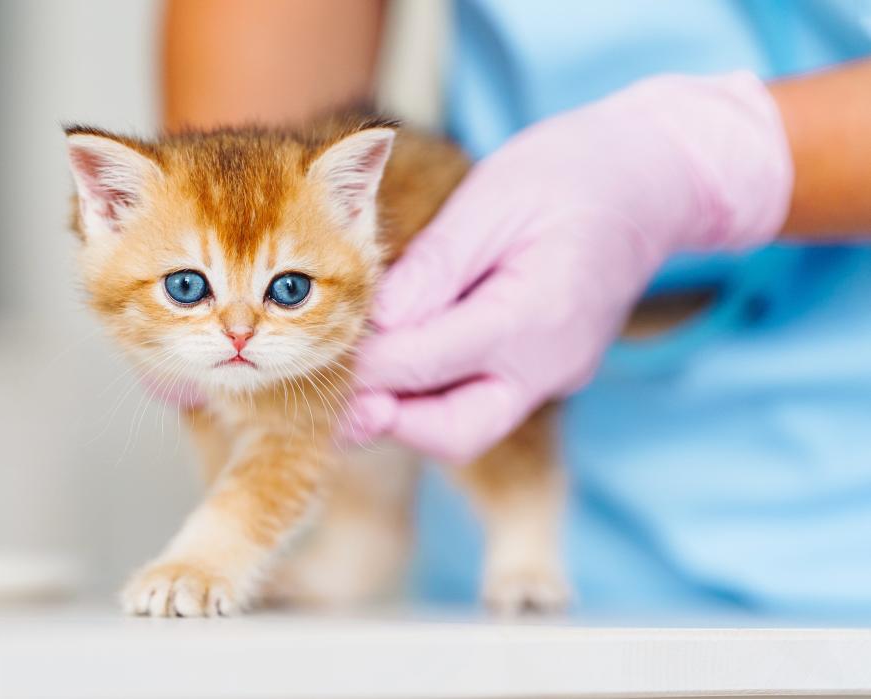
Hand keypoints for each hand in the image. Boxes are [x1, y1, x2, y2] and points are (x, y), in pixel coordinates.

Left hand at [347, 72, 792, 463]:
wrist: (657, 179)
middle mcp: (550, 363)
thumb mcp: (493, 199)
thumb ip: (433, 267)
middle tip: (332, 400)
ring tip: (354, 388)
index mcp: (533, 315)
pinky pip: (484, 402)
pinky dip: (436, 397)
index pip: (426, 362)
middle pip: (454, 432)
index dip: (364, 364)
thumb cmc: (573, 172)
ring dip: (408, 417)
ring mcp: (557, 374)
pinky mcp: (551, 371)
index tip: (319, 351)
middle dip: (388, 423)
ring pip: (468, 427)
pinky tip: (399, 368)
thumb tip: (373, 321)